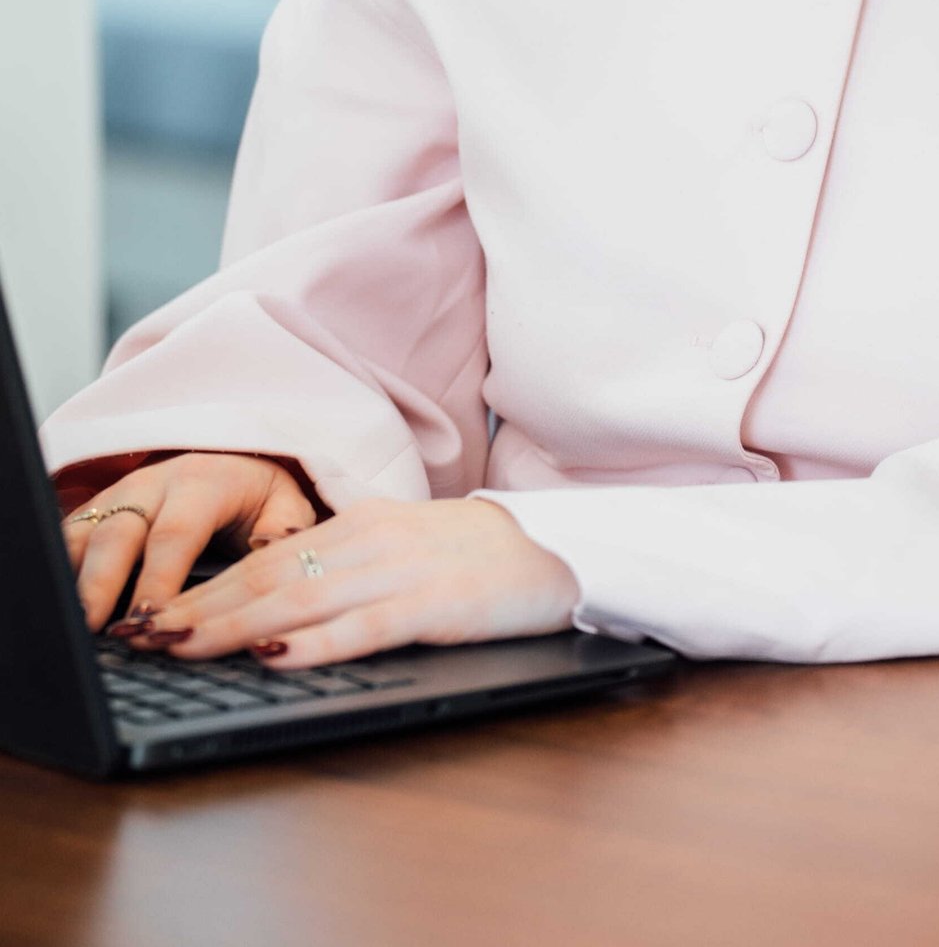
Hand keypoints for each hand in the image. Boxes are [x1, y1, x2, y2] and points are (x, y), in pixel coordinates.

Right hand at [61, 451, 319, 630]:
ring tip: (72, 622)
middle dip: (101, 582)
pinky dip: (61, 569)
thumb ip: (284, 528)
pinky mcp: (97, 512)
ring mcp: (119, 497)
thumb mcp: (285, 505)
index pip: (176, 533)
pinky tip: (62, 603)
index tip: (151, 616)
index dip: (160, 578)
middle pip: (118, 533)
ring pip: (84, 534)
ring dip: (73, 578)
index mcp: (203, 483)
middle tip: (92, 626)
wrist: (232, 464)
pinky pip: (69, 538)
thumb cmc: (260, 497)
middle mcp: (153, 485)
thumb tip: (270, 547)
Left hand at [114, 497, 581, 668]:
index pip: (265, 560)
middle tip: (144, 636)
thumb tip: (269, 608)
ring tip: (184, 646)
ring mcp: (403, 571)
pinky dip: (318, 642)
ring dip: (236, 626)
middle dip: (200, 609)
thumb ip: (342, 569)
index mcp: (360, 525)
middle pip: (270, 577)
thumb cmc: (471, 558)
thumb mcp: (399, 550)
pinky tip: (279, 655)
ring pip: (303, 599)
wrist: (553, 548)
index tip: (152, 615)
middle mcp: (372, 541)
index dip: (203, 589)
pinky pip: (366, 626)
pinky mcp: (436, 605)